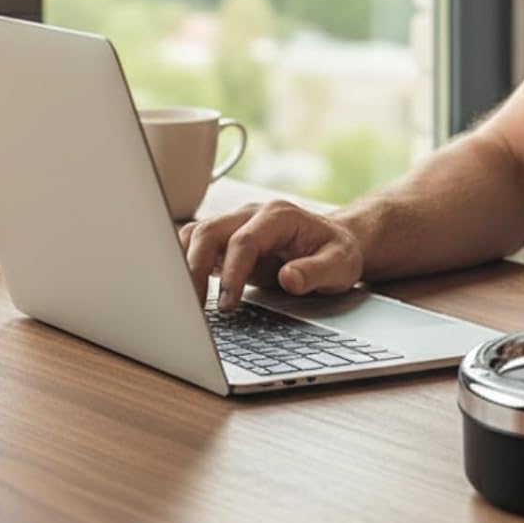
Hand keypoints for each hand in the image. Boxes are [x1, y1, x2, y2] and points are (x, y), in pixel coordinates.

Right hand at [178, 200, 364, 311]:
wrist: (335, 243)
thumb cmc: (337, 252)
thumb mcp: (340, 264)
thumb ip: (316, 272)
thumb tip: (289, 278)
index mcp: (279, 216)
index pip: (243, 240)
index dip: (232, 272)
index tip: (228, 303)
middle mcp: (251, 215)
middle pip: (209, 231)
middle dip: (194, 268)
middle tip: (193, 307)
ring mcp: (236, 225)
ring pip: (195, 234)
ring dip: (183, 264)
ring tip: (186, 303)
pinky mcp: (227, 241)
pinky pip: (196, 246)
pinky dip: (185, 265)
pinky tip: (187, 292)